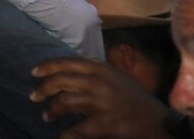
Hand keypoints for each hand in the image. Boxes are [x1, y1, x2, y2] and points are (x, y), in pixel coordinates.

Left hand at [31, 57, 172, 137]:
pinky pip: (77, 129)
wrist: (160, 123)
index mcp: (102, 69)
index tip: (34, 72)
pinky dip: (65, 134)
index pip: (67, 62)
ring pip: (64, 102)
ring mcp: (101, 102)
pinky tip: (60, 136)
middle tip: (34, 97)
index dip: (47, 66)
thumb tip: (69, 72)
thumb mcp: (117, 78)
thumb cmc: (137, 100)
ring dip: (51, 110)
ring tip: (47, 116)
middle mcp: (99, 82)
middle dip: (43, 89)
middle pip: (60, 80)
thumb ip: (95, 73)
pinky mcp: (104, 123)